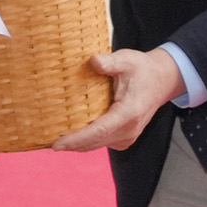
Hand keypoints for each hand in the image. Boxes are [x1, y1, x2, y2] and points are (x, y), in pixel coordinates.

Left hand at [54, 48, 186, 151]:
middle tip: (44, 141)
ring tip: (54, 138)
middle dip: (70, 144)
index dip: (76, 139)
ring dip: (76, 144)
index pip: (99, 131)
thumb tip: (93, 62)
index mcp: (129, 113)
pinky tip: (72, 133)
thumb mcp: (127, 60)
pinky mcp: (124, 138)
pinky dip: (86, 141)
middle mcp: (129, 130)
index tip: (56, 144)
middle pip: (94, 143)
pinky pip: (101, 142)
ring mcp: (128, 136)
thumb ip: (110, 62)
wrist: (163, 80)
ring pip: (96, 145)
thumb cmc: (143, 69)